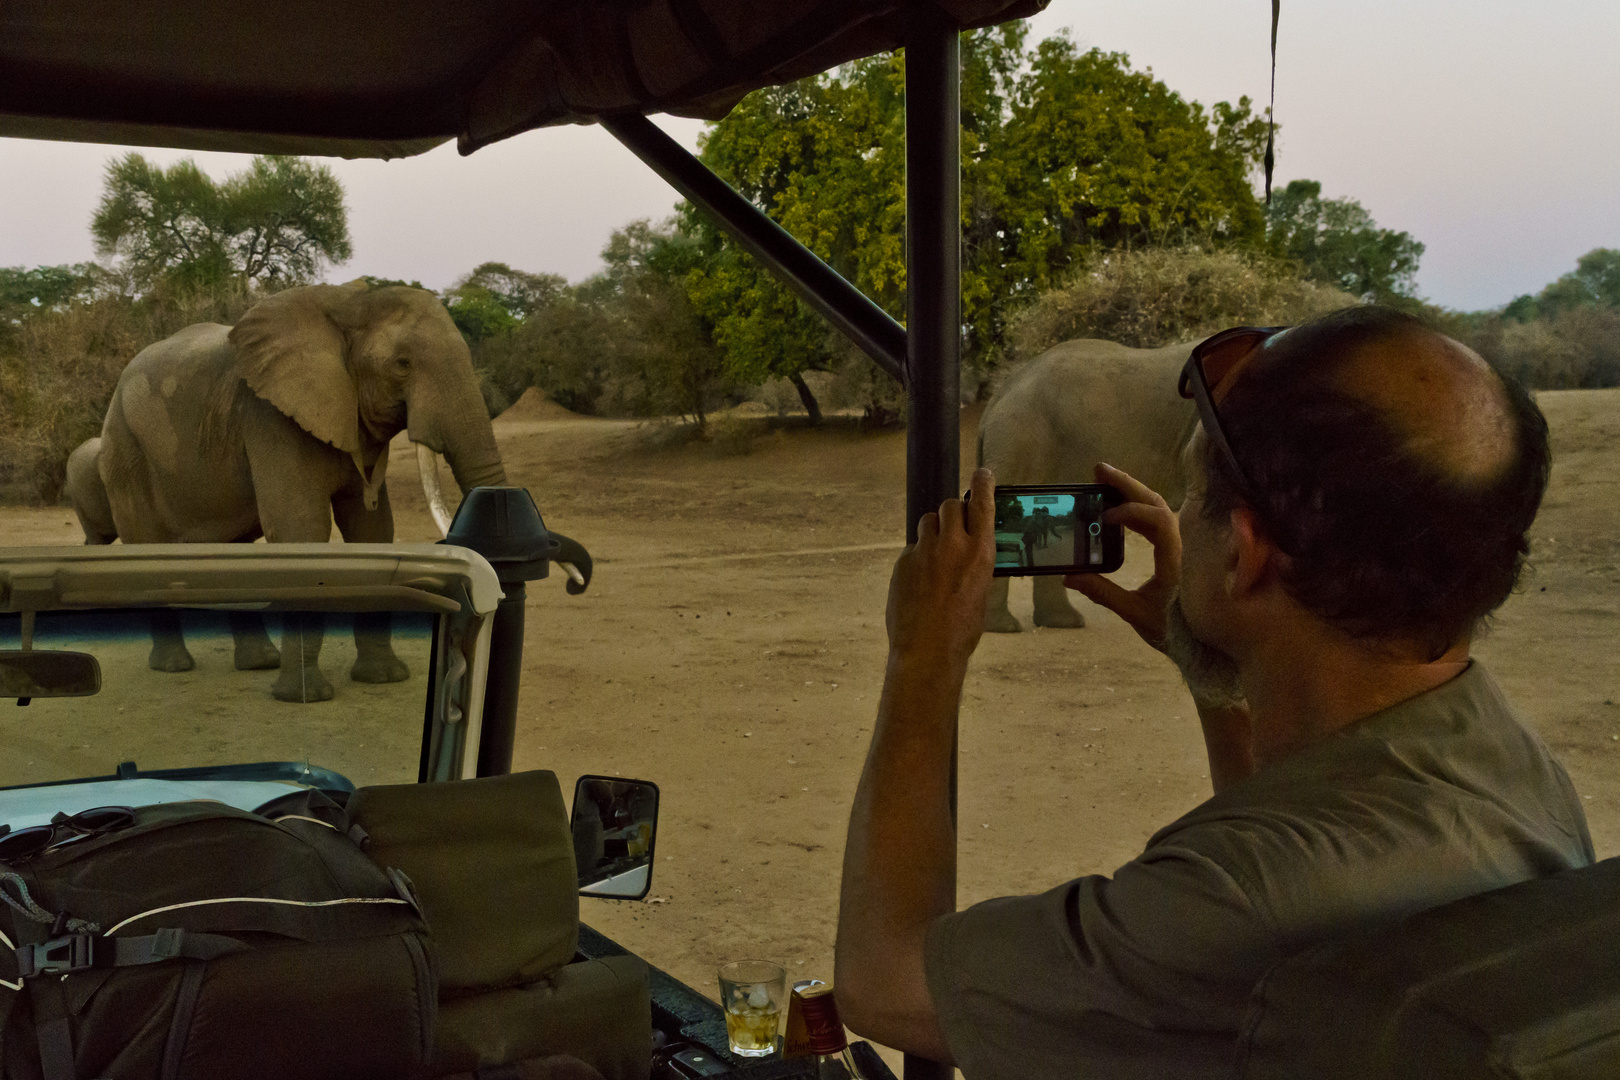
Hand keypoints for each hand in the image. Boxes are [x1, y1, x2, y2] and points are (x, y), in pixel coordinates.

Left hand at [885, 468, 995, 671]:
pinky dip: (918, 557)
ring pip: (928, 522)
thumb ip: (976, 563)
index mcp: (980, 552)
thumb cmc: (963, 629)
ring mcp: (924, 551)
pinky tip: (921, 581)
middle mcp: (952, 545)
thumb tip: (970, 552)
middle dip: (953, 511)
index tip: (982, 474)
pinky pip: (912, 548)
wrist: (928, 650)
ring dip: (934, 530)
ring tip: (937, 554)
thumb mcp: (982, 591)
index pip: (982, 503)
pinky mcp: (902, 562)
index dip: (982, 484)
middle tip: (955, 526)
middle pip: (950, 506)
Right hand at [1065, 463, 1179, 651]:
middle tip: (1098, 471)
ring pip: (1158, 507)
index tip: (1105, 518)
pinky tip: (1117, 508)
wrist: (1201, 643)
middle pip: (1157, 503)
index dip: (1130, 512)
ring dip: (1132, 492)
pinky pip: (1157, 519)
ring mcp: (1179, 545)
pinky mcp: (1174, 549)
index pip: (1158, 520)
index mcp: (1175, 558)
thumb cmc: (1171, 628)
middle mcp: (1180, 545)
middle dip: (1127, 484)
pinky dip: (1137, 508)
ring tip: (1104, 481)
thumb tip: (1069, 577)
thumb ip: (1102, 592)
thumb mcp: (1134, 612)